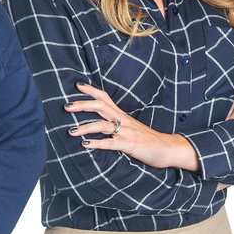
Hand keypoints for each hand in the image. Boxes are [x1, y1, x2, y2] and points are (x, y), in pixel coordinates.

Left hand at [67, 83, 199, 170]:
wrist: (167, 148)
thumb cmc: (146, 138)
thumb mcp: (130, 126)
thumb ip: (115, 122)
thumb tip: (97, 121)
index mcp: (122, 115)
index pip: (105, 98)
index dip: (91, 91)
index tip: (77, 85)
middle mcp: (123, 120)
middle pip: (101, 106)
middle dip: (82, 105)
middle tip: (66, 106)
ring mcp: (126, 132)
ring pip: (102, 125)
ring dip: (85, 127)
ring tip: (70, 130)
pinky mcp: (129, 145)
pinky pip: (110, 143)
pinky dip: (97, 143)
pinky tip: (85, 144)